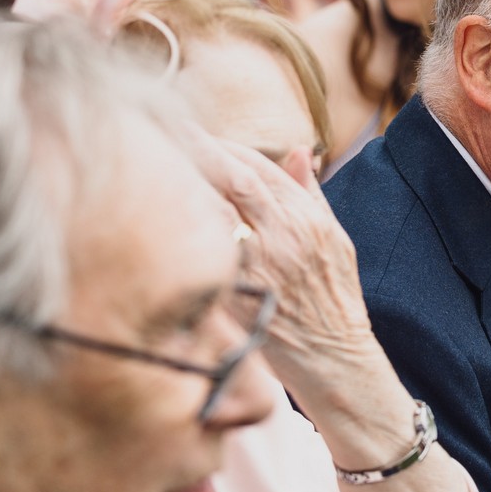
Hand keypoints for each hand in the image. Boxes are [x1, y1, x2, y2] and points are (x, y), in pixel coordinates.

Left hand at [185, 132, 373, 373]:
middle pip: (231, 179)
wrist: (335, 359)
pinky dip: (185, 236)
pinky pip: (205, 258)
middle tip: (163, 132)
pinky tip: (162, 225)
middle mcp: (284, 236)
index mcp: (306, 218)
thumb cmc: (335, 299)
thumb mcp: (336, 239)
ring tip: (154, 170)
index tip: (193, 132)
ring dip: (184, 189)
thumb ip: (310, 194)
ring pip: (213, 213)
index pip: (258, 166)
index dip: (222, 145)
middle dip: (196, 150)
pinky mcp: (239, 296)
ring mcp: (260, 266)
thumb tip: (299, 150)